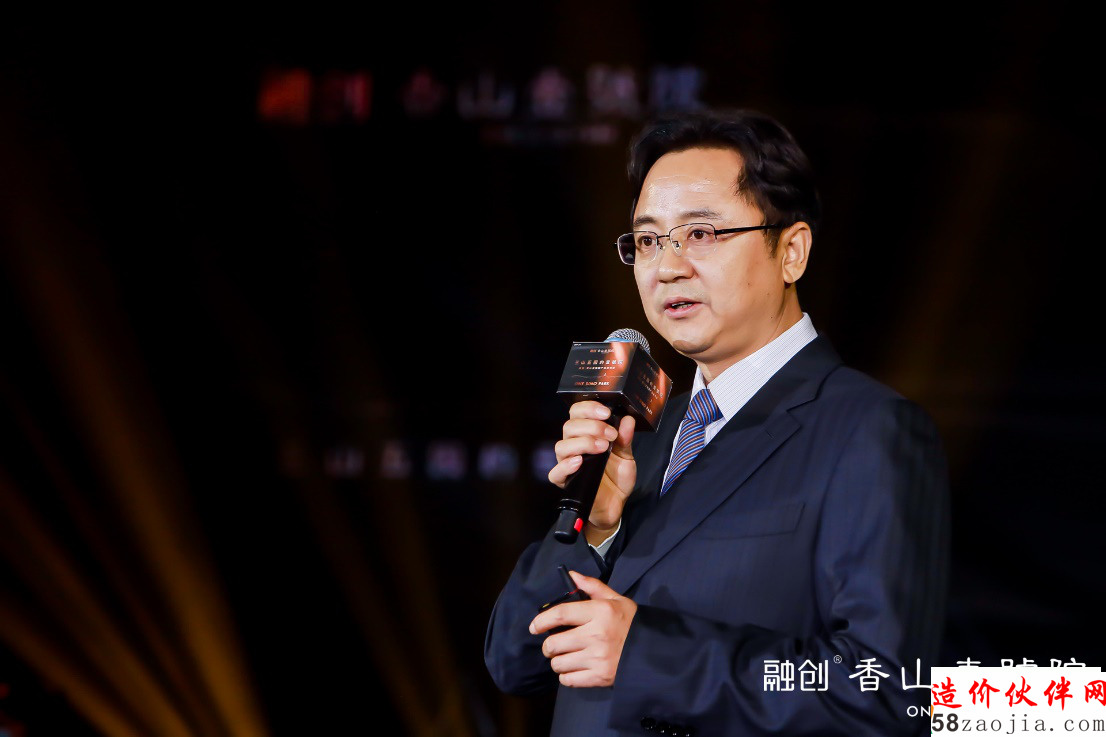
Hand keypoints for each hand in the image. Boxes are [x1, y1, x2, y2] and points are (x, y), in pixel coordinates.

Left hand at [529, 571, 636, 687]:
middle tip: (553, 646)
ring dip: (558, 662)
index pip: (560, 614)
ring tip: (565, 658)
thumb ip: (593, 586)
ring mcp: (597, 658)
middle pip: (554, 644)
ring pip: (559, 664)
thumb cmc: (631, 622)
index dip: (541, 620)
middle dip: (548, 646)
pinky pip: (569, 680)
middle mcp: (596, 635)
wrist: (653, 650)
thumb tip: (571, 575)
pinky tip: (574, 669)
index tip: (534, 627)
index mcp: (599, 612)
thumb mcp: (616, 599)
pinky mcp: (600, 677)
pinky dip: (566, 676)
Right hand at [547, 401, 636, 540]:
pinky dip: (566, 466)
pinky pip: (556, 472)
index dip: (589, 408)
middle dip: (591, 426)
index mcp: (586, 435)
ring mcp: (568, 464)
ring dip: (583, 442)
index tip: (606, 413)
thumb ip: (625, 438)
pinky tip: (580, 462)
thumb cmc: (616, 478)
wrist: (615, 505)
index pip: (577, 413)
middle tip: (610, 434)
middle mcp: (574, 446)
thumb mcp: (626, 456)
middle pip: (569, 426)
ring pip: (562, 446)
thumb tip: (627, 419)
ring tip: (602, 447)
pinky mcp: (565, 482)